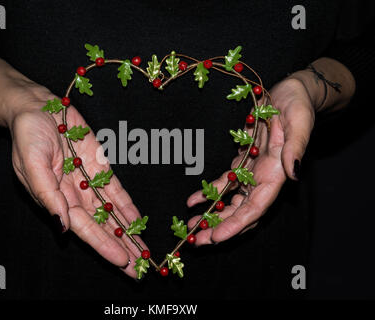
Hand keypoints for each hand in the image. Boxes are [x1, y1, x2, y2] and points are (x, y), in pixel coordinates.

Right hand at [8, 86, 147, 276]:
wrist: (37, 108)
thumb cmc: (28, 135)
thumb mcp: (31, 164)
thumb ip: (47, 195)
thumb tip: (62, 225)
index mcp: (56, 199)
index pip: (83, 228)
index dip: (102, 244)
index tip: (121, 259)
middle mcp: (75, 195)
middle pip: (101, 226)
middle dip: (119, 246)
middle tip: (138, 267)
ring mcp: (89, 182)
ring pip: (112, 212)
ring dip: (127, 232)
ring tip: (143, 251)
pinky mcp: (100, 167)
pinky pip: (116, 190)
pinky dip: (128, 206)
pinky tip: (138, 221)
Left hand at [186, 77, 315, 244]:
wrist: (290, 94)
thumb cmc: (297, 106)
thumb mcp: (299, 123)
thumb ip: (296, 148)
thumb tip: (293, 173)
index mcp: (276, 174)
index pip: (255, 208)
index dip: (236, 225)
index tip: (216, 237)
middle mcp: (263, 178)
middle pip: (240, 211)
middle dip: (219, 227)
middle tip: (197, 241)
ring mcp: (252, 172)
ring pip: (231, 201)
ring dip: (212, 215)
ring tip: (191, 226)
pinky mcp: (243, 163)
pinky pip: (224, 183)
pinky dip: (208, 192)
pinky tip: (192, 201)